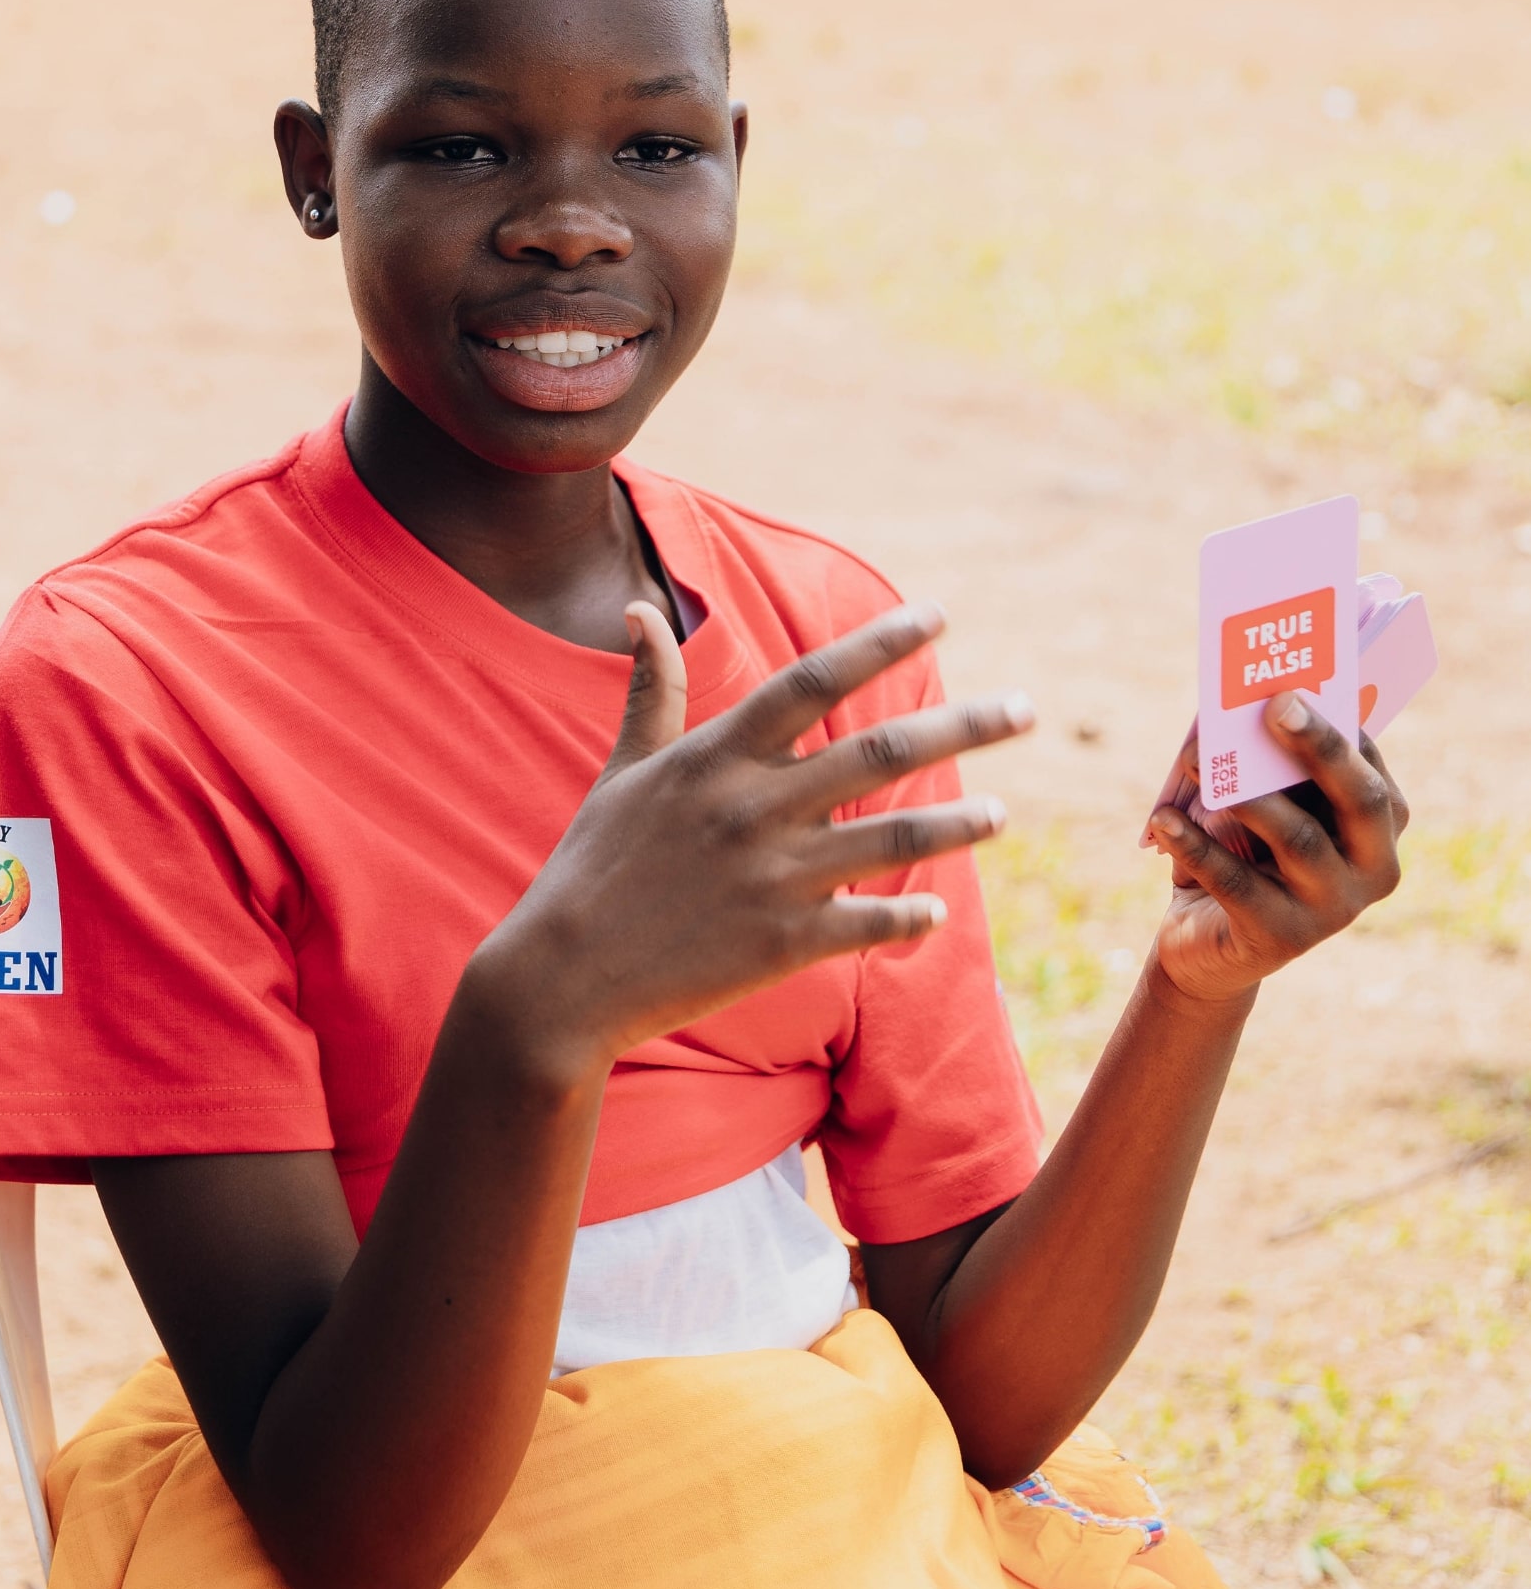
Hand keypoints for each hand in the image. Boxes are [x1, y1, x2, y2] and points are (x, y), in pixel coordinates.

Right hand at [470, 601, 1030, 1073]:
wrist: (562, 979)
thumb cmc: (591, 868)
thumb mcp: (623, 771)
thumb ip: (651, 690)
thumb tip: (638, 609)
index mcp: (715, 757)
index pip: (811, 681)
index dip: (878, 643)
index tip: (938, 614)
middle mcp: (752, 809)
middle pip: (877, 751)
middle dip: (961, 726)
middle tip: (1025, 708)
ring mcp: (771, 878)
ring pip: (891, 840)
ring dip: (956, 823)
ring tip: (1003, 811)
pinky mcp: (780, 944)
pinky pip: (866, 922)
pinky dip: (907, 916)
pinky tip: (937, 911)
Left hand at [1146, 695, 1406, 1005]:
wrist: (1207, 947)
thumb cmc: (1241, 855)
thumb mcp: (1260, 807)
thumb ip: (1267, 765)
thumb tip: (1235, 706)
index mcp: (1380, 828)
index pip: (1370, 766)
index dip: (1338, 724)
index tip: (1296, 685)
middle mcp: (1374, 869)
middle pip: (1360, 799)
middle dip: (1320, 747)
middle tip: (1277, 705)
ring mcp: (1334, 910)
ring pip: (1298, 839)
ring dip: (1245, 794)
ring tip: (1196, 759)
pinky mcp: (1282, 939)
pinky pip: (1238, 883)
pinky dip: (1196, 846)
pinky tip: (1163, 819)